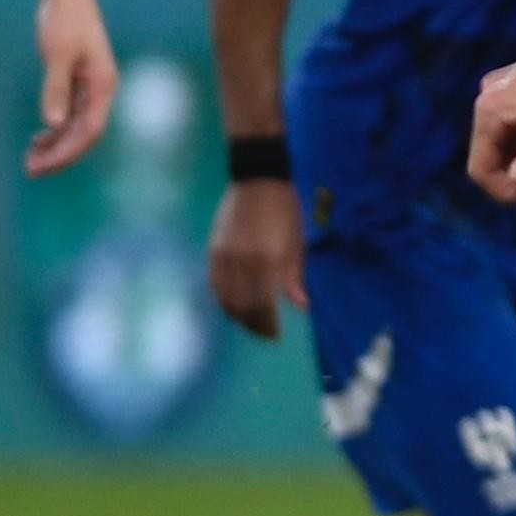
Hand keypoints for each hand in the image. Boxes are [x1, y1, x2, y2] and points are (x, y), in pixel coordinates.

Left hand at [27, 0, 117, 173]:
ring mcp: (91, 89)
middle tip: (31, 170)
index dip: (67, 152)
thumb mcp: (57, 53)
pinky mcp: (79, 84)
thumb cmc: (65, 18)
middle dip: (60, 155)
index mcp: (103, 86)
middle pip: (85, 135)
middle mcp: (101, 92)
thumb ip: (55, 89)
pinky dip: (55, 131)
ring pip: (77, 129)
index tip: (42, 165)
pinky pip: (71, 117)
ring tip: (30, 160)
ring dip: (56, 146)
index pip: (90, 131)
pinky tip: (38, 139)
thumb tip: (53, 124)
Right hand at [206, 177, 306, 338]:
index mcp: (266, 261)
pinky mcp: (213, 250)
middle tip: (264, 334)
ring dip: (236, 315)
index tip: (275, 336)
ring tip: (250, 322)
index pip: (263, 306)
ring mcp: (223, 256)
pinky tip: (234, 303)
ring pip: (224, 298)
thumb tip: (301, 306)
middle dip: (252, 325)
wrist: (258, 180)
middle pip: (241, 307)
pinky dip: (223, 299)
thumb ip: (295, 277)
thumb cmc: (285, 210)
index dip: (268, 326)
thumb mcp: (297, 243)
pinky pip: (214, 284)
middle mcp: (241, 262)